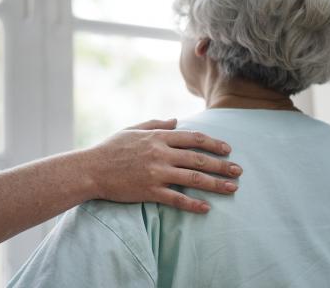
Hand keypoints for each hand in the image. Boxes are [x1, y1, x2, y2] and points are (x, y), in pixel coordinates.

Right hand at [86, 118, 241, 212]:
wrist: (90, 169)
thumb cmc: (110, 148)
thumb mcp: (132, 129)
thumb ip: (156, 124)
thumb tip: (176, 120)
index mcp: (158, 137)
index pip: (193, 138)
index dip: (213, 143)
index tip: (227, 149)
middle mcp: (160, 153)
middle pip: (199, 158)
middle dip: (222, 165)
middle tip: (239, 171)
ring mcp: (156, 173)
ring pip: (193, 178)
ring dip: (216, 184)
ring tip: (232, 188)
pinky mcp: (150, 191)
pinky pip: (176, 198)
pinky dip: (193, 204)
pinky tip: (206, 208)